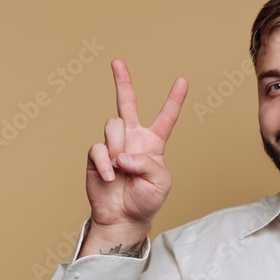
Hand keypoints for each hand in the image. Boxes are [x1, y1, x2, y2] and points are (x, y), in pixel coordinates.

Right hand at [84, 58, 187, 247]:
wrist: (123, 218)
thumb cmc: (146, 200)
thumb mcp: (160, 183)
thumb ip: (147, 164)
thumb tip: (123, 154)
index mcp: (154, 143)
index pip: (166, 118)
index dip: (174, 100)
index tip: (183, 80)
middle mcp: (133, 139)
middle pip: (127, 103)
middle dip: (122, 81)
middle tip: (117, 61)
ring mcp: (113, 145)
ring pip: (114, 125)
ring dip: (119, 146)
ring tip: (122, 169)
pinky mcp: (97, 155)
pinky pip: (99, 148)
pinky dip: (106, 163)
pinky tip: (110, 176)